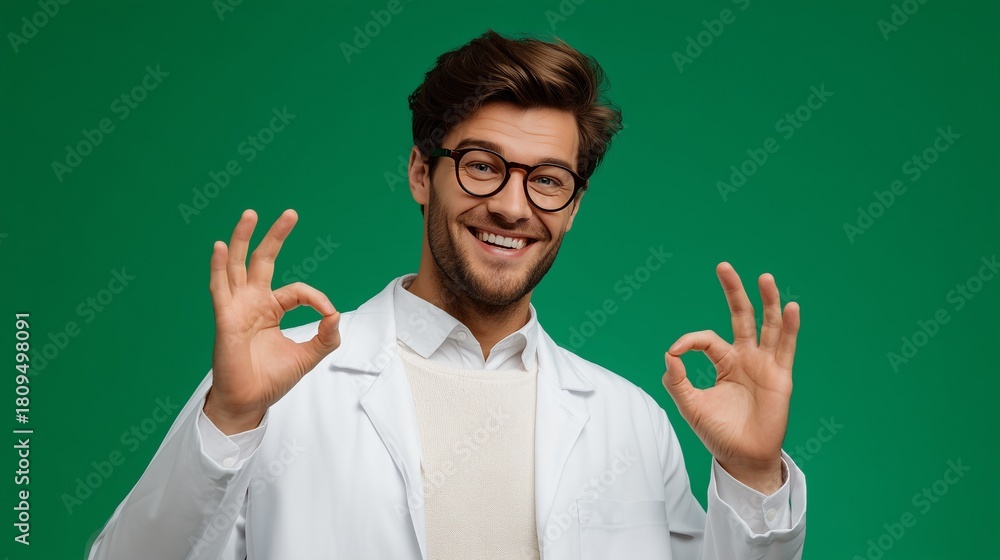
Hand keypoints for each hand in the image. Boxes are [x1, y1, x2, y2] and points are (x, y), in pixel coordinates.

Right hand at [204, 209, 340, 434]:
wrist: (250, 402)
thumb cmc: (271, 379)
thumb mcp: (308, 356)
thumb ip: (326, 337)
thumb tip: (336, 315)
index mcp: (272, 309)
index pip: (298, 290)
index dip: (317, 298)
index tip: (329, 316)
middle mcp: (253, 302)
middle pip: (262, 261)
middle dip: (275, 237)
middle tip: (290, 214)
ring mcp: (237, 308)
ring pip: (237, 265)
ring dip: (242, 239)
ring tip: (250, 215)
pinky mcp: (225, 319)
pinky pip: (220, 288)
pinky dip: (218, 267)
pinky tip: (218, 247)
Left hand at [661, 262, 799, 492]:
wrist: (741, 457)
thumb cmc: (718, 432)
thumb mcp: (690, 406)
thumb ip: (677, 381)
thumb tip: (670, 354)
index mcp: (724, 362)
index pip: (707, 340)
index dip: (689, 341)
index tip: (676, 352)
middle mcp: (746, 358)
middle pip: (741, 316)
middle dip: (733, 291)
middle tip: (722, 266)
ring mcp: (764, 364)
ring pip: (768, 325)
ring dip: (767, 301)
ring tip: (764, 277)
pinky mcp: (780, 376)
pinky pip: (786, 347)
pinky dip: (790, 326)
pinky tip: (790, 306)